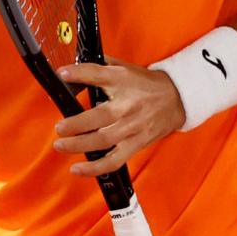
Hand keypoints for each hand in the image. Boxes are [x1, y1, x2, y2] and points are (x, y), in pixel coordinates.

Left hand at [51, 59, 187, 176]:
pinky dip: (95, 168)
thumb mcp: (124, 68)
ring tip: (61, 145)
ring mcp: (132, 127)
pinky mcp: (136, 143)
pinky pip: (114, 160)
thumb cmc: (145, 84)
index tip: (63, 74)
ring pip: (104, 140)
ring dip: (80, 145)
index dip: (79, 73)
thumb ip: (100, 66)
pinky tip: (78, 169)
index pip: (98, 74)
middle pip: (100, 115)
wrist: (177, 98)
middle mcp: (127, 104)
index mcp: (122, 80)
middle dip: (77, 123)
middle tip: (59, 128)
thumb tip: (70, 70)